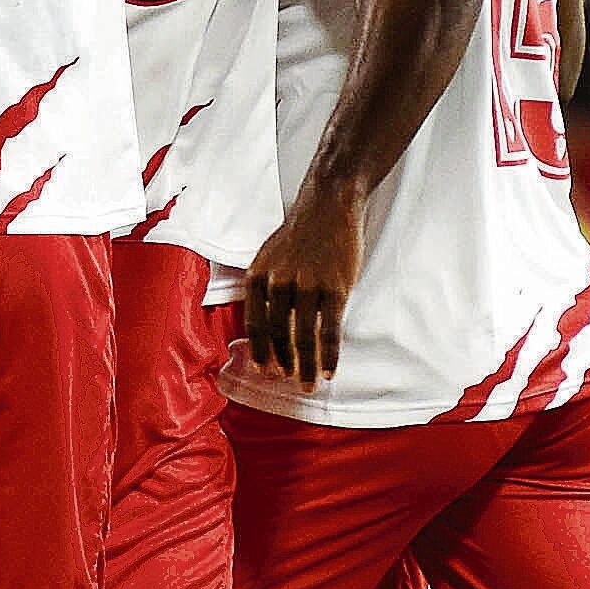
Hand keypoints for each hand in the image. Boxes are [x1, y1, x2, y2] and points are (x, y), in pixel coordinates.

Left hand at [238, 182, 364, 390]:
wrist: (328, 204)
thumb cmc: (301, 232)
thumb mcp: (271, 257)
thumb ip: (267, 287)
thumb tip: (267, 322)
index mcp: (258, 276)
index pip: (255, 323)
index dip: (260, 351)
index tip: (264, 371)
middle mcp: (278, 283)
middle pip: (278, 335)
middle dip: (283, 364)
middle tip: (290, 383)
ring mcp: (307, 286)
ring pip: (303, 338)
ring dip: (306, 367)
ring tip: (310, 384)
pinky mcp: (334, 288)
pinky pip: (329, 330)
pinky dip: (329, 355)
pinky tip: (330, 370)